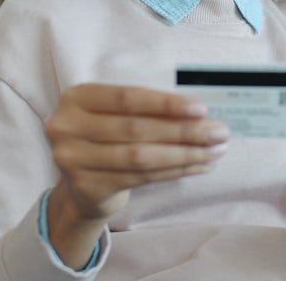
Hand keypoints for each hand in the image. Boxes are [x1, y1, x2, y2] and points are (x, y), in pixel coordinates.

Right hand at [46, 83, 229, 223]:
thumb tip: (200, 114)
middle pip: (136, 128)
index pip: (128, 98)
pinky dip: (174, 171)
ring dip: (185, 154)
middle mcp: (67, 126)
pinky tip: (198, 166)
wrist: (84, 185)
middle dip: (183, 131)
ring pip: (141, 156)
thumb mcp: (118, 115)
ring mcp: (72, 160)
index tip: (201, 109)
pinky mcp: (86, 187)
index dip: (165, 104)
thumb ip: (148, 111)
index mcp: (77, 97)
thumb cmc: (109, 138)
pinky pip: (140, 178)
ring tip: (215, 151)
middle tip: (218, 132)